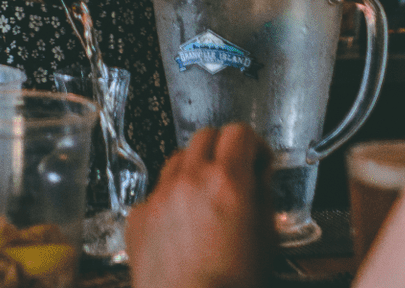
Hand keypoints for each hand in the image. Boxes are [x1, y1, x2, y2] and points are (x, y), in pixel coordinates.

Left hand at [127, 124, 273, 287]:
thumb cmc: (230, 284)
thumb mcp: (266, 241)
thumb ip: (263, 199)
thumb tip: (260, 178)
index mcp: (227, 181)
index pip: (238, 132)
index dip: (253, 143)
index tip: (257, 159)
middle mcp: (189, 179)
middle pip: (204, 136)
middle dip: (223, 148)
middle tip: (233, 171)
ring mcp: (158, 195)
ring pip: (177, 160)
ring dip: (194, 169)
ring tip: (205, 199)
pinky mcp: (138, 215)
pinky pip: (155, 193)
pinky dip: (170, 199)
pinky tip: (181, 226)